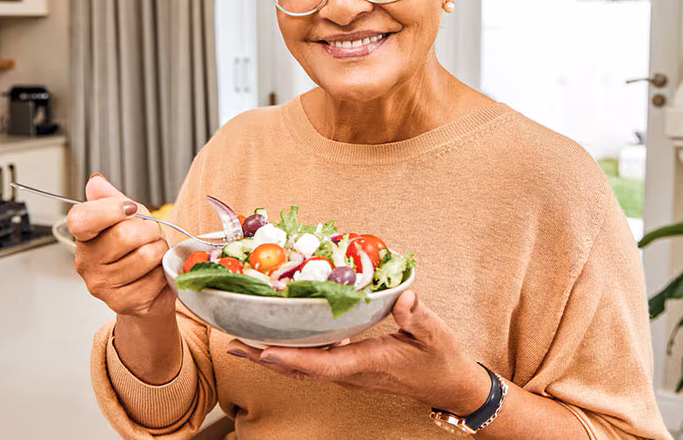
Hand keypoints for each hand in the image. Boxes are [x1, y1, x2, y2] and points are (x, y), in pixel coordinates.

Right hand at [68, 174, 174, 320]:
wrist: (148, 291)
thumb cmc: (137, 250)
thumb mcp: (126, 218)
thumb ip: (112, 198)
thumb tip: (95, 183)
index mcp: (83, 237)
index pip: (81, 218)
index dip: (110, 209)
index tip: (131, 208)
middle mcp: (86, 263)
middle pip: (124, 234)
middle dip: (150, 230)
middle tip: (151, 235)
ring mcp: (102, 285)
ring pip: (145, 256)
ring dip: (159, 251)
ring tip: (154, 254)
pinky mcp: (123, 302)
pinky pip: (155, 278)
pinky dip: (163, 272)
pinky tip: (155, 274)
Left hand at [226, 290, 493, 415]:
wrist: (449, 385)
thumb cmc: (441, 360)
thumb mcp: (435, 333)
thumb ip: (418, 316)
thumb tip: (403, 298)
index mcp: (365, 364)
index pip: (321, 364)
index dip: (290, 358)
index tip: (262, 350)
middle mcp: (350, 372)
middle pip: (299, 369)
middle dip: (265, 358)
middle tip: (233, 343)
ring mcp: (348, 373)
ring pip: (302, 368)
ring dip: (271, 357)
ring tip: (241, 343)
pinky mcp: (350, 368)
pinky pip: (313, 364)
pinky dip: (290, 354)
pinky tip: (277, 341)